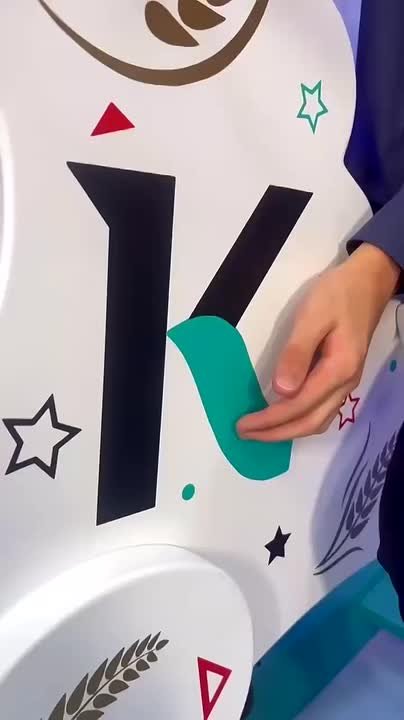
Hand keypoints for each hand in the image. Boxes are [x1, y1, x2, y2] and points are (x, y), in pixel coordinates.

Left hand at [237, 244, 399, 441]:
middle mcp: (345, 384)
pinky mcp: (342, 377)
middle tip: (244, 434)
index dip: (270, 420)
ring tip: (260, 431)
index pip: (298, 406)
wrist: (369, 282)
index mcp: (338, 370)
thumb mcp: (313, 316)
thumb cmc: (337, 295)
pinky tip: (283, 417)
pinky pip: (321, 410)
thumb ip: (297, 353)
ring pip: (318, 421)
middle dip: (275, 433)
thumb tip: (281, 390)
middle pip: (309, 422)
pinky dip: (300, 420)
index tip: (243, 425)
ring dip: (288, 431)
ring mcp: (346, 383)